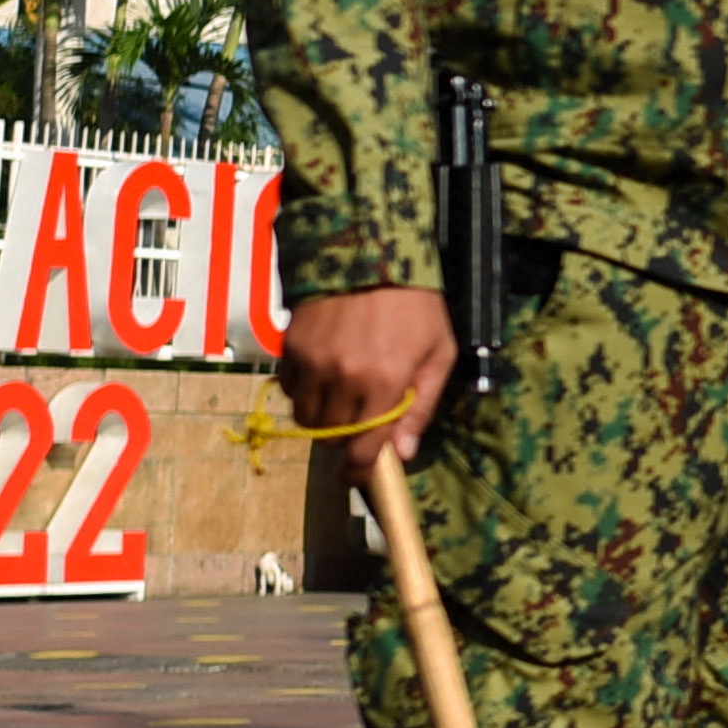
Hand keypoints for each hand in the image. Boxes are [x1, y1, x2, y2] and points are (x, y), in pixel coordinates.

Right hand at [283, 285, 456, 467]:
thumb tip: (403, 454)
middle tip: (358, 422)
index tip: (358, 475)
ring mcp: (312, 362)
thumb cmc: (415, 305)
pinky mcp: (290, 347)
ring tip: (341, 396)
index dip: (359, 471)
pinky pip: (288, 389)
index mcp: (384, 382)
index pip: (361, 450)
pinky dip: (302, 390)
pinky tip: (322, 372)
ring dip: (322, 417)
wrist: (372, 251)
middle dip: (345, 438)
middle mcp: (343, 377)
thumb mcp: (438, 353)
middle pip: (330, 437)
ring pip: (305, 418)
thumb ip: (421, 406)